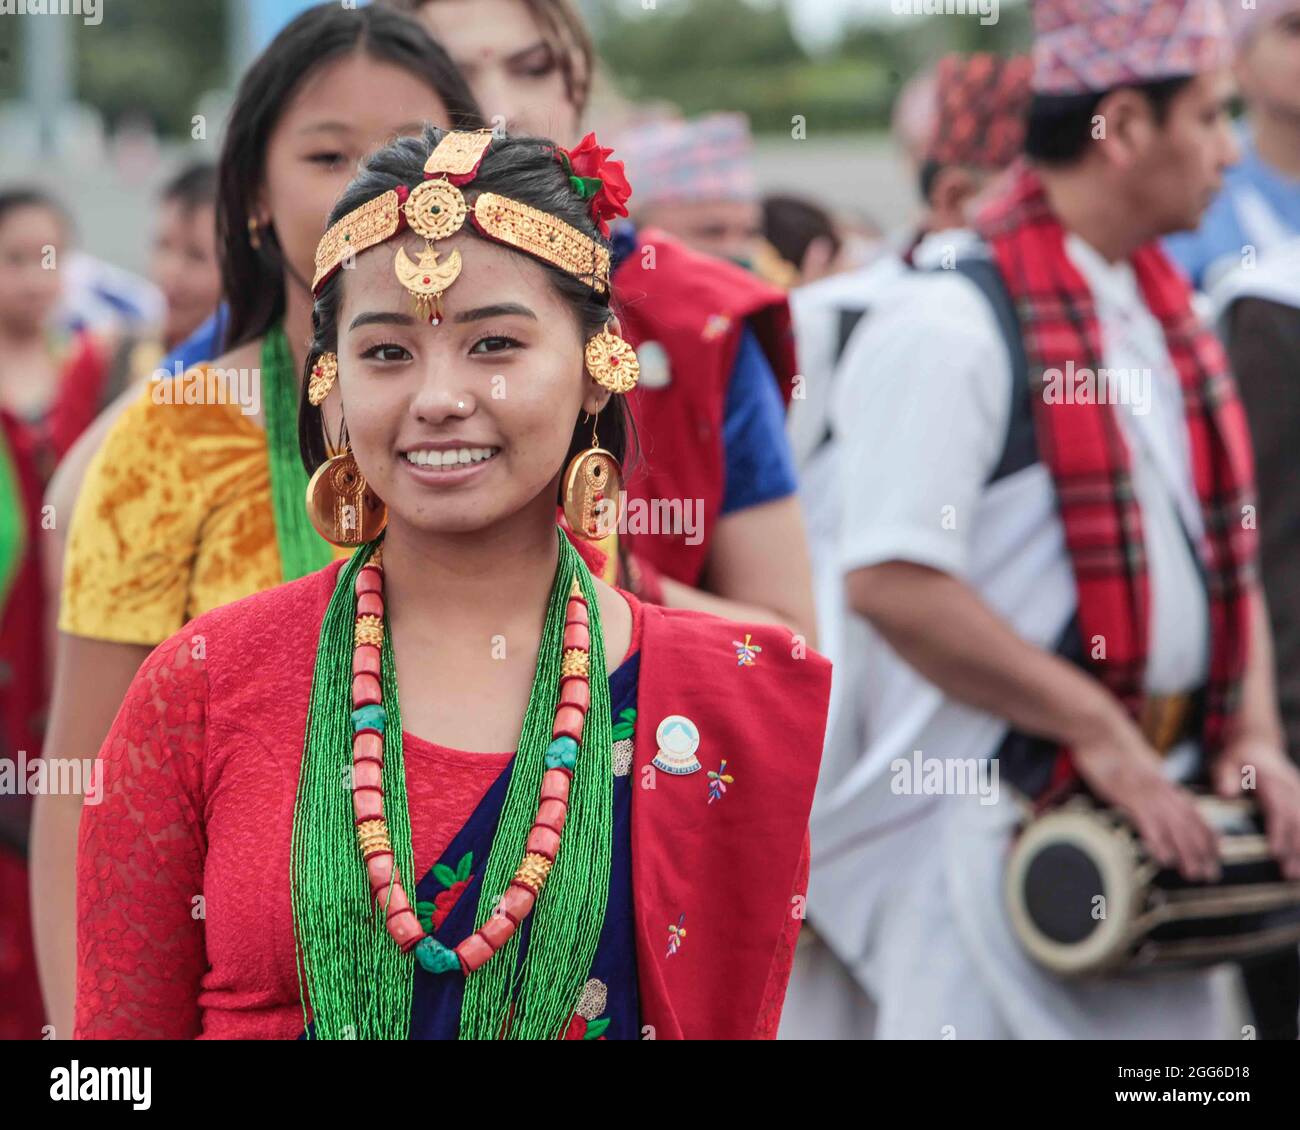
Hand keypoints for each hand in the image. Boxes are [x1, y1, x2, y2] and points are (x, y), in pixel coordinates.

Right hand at [1070, 718, 1219, 881]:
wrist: (1098, 728)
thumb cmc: (1110, 745)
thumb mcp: (1134, 765)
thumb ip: (1146, 782)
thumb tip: (1150, 797)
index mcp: (1164, 782)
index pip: (1194, 811)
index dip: (1207, 833)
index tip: (1217, 853)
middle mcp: (1160, 789)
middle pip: (1188, 823)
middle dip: (1202, 850)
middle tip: (1210, 875)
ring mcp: (1145, 792)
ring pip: (1173, 826)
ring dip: (1185, 851)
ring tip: (1193, 873)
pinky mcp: (1127, 794)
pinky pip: (1147, 821)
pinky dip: (1157, 840)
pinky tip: (1163, 857)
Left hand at [1213, 736, 1299, 880]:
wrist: (1258, 744)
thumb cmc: (1239, 758)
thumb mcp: (1226, 762)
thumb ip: (1225, 777)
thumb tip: (1227, 793)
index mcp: (1273, 782)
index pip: (1278, 809)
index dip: (1278, 831)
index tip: (1274, 852)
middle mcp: (1291, 789)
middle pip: (1298, 821)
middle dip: (1296, 848)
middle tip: (1288, 873)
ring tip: (1296, 875)